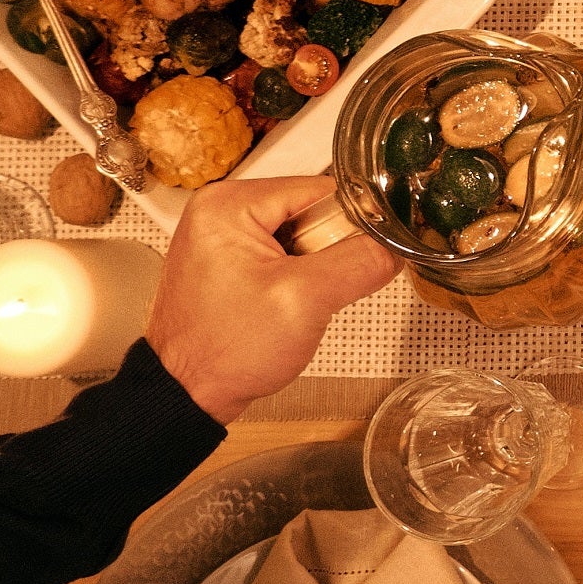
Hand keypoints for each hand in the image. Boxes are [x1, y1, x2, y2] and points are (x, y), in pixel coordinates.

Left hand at [147, 175, 397, 421]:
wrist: (187, 393)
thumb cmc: (222, 351)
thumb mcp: (304, 301)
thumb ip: (359, 263)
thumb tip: (395, 245)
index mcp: (229, 203)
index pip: (322, 190)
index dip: (351, 226)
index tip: (352, 263)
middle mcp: (221, 210)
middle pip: (313, 211)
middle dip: (330, 252)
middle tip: (314, 291)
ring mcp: (224, 236)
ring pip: (304, 236)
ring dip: (316, 269)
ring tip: (295, 302)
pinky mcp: (231, 260)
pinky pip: (286, 255)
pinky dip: (299, 279)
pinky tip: (285, 305)